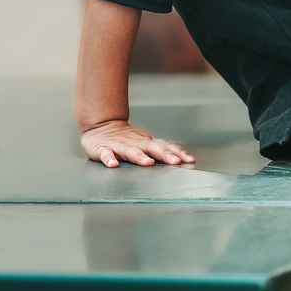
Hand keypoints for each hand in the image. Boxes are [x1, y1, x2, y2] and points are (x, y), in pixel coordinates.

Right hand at [81, 120, 195, 169]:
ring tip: (147, 163)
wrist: (101, 126)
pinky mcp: (102, 149)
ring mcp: (119, 146)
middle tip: (175, 162)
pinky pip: (105, 154)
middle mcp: (135, 143)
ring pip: (130, 151)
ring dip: (140, 157)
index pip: (165, 146)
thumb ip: (160, 150)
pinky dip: (109, 159)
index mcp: (146, 142)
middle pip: (151, 148)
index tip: (189, 160)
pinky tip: (113, 165)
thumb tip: (181, 158)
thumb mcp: (145, 142)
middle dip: (164, 154)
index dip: (177, 152)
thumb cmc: (126, 138)